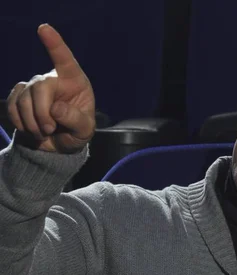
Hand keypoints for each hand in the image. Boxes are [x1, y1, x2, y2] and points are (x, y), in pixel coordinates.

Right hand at [7, 24, 94, 152]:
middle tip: (49, 129)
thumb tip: (56, 108)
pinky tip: (31, 129)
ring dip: (32, 121)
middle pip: (40, 87)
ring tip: (44, 132)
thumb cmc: (77, 132)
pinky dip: (20, 121)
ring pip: (24, 99)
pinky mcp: (19, 96)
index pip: (65, 60)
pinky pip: (12, 105)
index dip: (54, 44)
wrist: (59, 144)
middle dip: (42, 113)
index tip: (44, 28)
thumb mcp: (85, 129)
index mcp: (75, 81)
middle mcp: (54, 79)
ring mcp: (34, 86)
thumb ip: (75, 119)